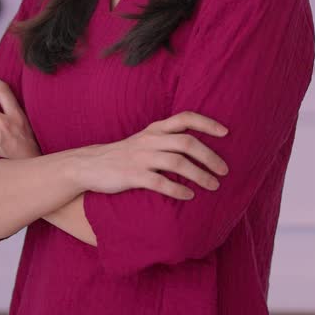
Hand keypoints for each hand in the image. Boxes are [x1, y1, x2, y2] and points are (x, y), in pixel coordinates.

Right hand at [72, 112, 229, 200]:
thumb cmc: (123, 155)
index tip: (226, 132)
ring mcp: (141, 157)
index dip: (207, 123)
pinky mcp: (132, 175)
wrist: (88, 165)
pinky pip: (160, 183)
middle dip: (210, 156)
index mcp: (155, 129)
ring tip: (213, 186)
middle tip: (224, 171)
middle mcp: (150, 140)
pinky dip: (177, 189)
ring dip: (199, 175)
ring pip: (178, 163)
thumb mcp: (145, 140)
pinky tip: (189, 196)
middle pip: (187, 143)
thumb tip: (197, 147)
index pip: (185, 118)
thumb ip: (166, 139)